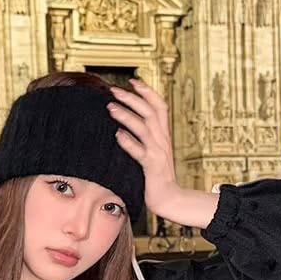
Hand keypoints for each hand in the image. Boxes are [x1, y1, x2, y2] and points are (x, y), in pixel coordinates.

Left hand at [108, 80, 219, 229]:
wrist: (170, 198)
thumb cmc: (157, 176)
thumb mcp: (153, 152)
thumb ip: (143, 138)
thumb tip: (123, 127)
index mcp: (163, 134)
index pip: (159, 105)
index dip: (147, 91)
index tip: (132, 81)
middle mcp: (163, 139)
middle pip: (150, 111)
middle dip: (132, 98)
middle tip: (113, 90)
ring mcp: (158, 152)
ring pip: (144, 127)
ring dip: (127, 116)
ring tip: (110, 108)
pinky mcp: (152, 166)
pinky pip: (140, 152)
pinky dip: (129, 142)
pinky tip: (117, 135)